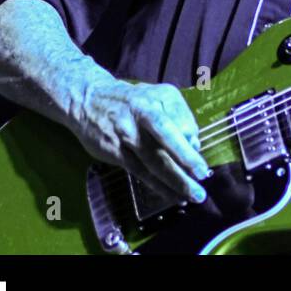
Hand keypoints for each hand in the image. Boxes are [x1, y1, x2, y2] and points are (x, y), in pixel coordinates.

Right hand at [68, 77, 210, 204]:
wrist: (87, 99)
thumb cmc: (133, 101)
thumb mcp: (158, 95)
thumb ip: (179, 115)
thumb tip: (193, 143)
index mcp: (156, 99)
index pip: (180, 121)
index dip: (192, 140)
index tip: (202, 158)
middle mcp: (141, 115)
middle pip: (166, 139)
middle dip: (187, 159)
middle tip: (203, 176)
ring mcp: (125, 134)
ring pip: (154, 160)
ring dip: (175, 180)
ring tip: (193, 195)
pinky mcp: (113, 151)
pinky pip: (139, 172)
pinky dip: (158, 185)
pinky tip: (171, 194)